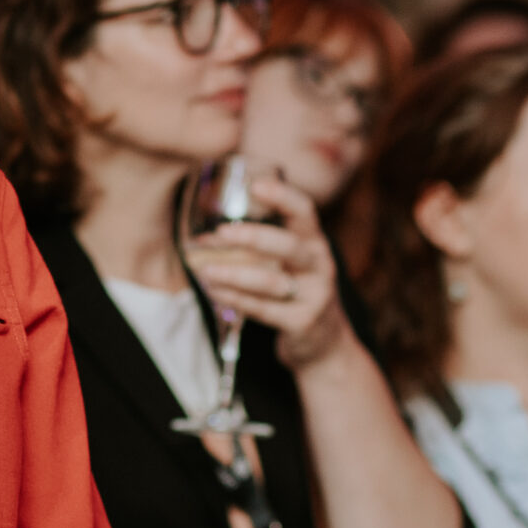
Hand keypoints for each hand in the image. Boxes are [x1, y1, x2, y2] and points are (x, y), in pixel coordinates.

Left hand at [185, 172, 346, 368]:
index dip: (283, 197)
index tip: (255, 185)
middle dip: (254, 238)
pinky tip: (215, 291)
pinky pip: (263, 309)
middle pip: (289, 246)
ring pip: (272, 282)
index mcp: (314, 243)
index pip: (304, 212)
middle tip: (222, 232)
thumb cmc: (295, 290)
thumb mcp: (289, 263)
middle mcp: (319, 266)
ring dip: (235, 274)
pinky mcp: (301, 323)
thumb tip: (204, 236)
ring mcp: (313, 296)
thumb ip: (258, 247)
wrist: (324, 342)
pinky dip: (236, 299)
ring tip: (206, 269)